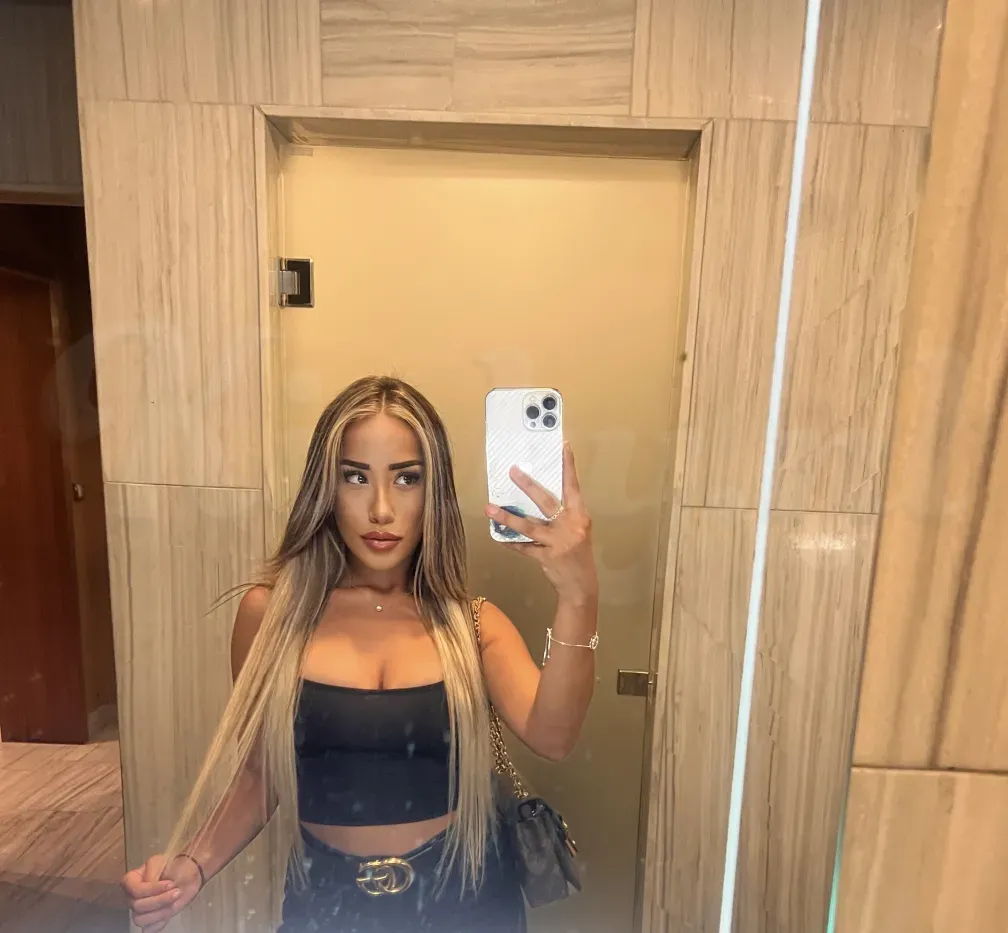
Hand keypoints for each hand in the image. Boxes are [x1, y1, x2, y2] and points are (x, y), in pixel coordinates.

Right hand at [121, 854, 200, 930]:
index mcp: (131, 880)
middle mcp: (132, 897)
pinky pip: (149, 929)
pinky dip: (160, 922)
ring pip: (141, 920)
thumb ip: (152, 873)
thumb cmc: (173, 866)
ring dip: (160, 912)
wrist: (188, 875)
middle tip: (177, 892)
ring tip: (175, 901)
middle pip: (137, 906)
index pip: (135, 890)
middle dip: (160, 900)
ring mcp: (140, 911)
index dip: (152, 889)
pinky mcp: (150, 921)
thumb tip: (148, 884)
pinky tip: (170, 911)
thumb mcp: (161, 862)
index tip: (170, 883)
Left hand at [485, 442, 597, 604]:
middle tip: (512, 471)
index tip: (563, 446)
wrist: (581, 586)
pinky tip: (498, 536)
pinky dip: (510, 542)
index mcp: (580, 515)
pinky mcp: (547, 558)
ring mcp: (559, 542)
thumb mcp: (577, 529)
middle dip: (528, 485)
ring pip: (529, 526)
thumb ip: (563, 514)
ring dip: (507, 517)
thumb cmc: (578, 553)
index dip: (568, 466)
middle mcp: (570, 526)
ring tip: (489, 508)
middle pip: (546, 501)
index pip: (573, 486)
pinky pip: (524, 547)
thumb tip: (537, 494)